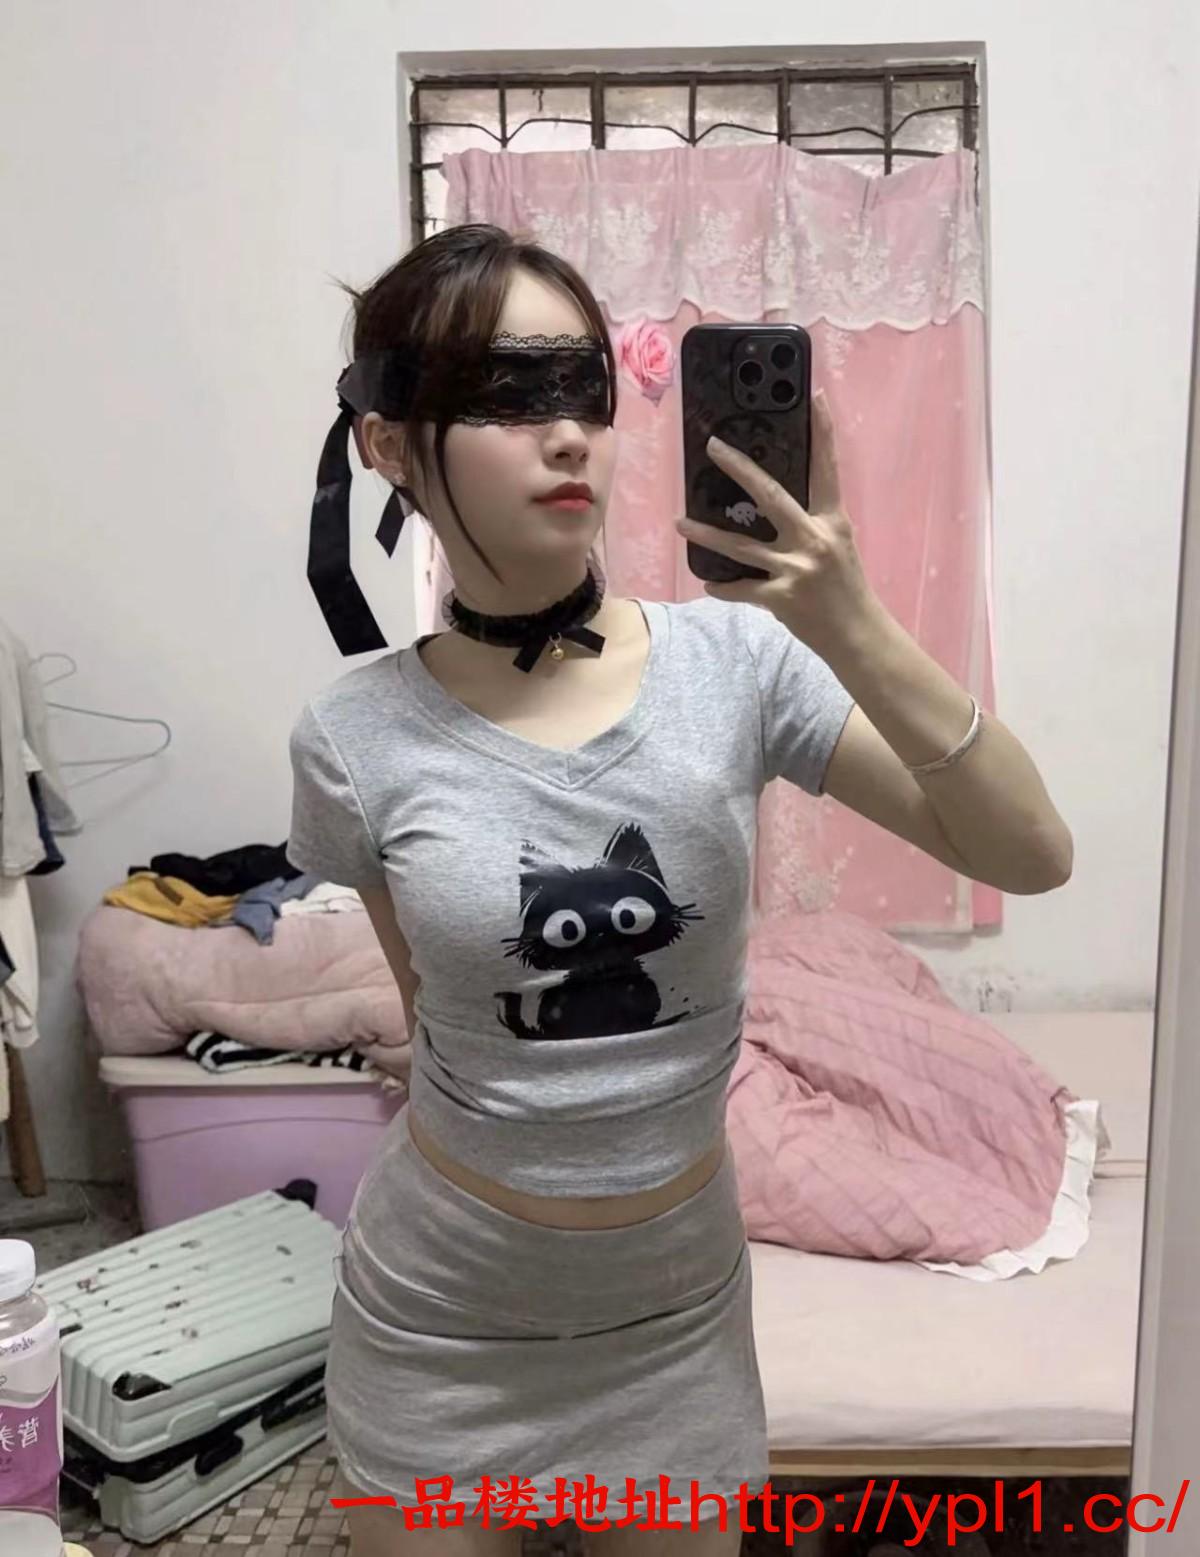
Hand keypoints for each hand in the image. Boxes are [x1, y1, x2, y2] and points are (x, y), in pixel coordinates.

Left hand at [675, 389, 877, 653]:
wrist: (858, 636)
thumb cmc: (848, 589)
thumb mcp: (839, 547)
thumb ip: (812, 526)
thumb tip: (778, 508)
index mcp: (833, 522)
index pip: (827, 469)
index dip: (823, 433)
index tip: (817, 397)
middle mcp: (813, 539)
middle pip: (770, 495)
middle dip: (739, 468)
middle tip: (713, 447)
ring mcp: (795, 569)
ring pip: (741, 546)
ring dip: (707, 535)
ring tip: (679, 524)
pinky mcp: (781, 598)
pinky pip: (742, 589)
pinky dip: (724, 586)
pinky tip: (710, 582)